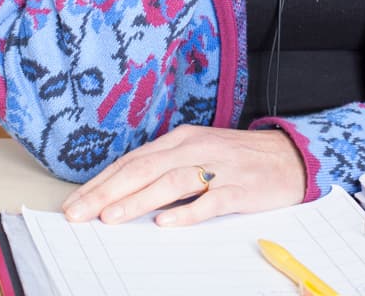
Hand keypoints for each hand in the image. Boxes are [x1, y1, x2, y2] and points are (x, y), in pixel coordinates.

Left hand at [61, 125, 306, 226]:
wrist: (290, 157)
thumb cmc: (237, 159)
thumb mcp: (198, 153)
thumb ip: (165, 168)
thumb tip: (122, 192)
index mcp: (181, 140)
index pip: (132, 161)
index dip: (101, 182)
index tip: (75, 203)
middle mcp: (196, 148)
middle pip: (144, 169)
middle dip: (107, 192)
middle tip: (79, 213)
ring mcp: (219, 167)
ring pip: (171, 182)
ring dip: (138, 200)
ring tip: (111, 217)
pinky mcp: (240, 188)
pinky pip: (210, 200)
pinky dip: (187, 213)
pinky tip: (166, 224)